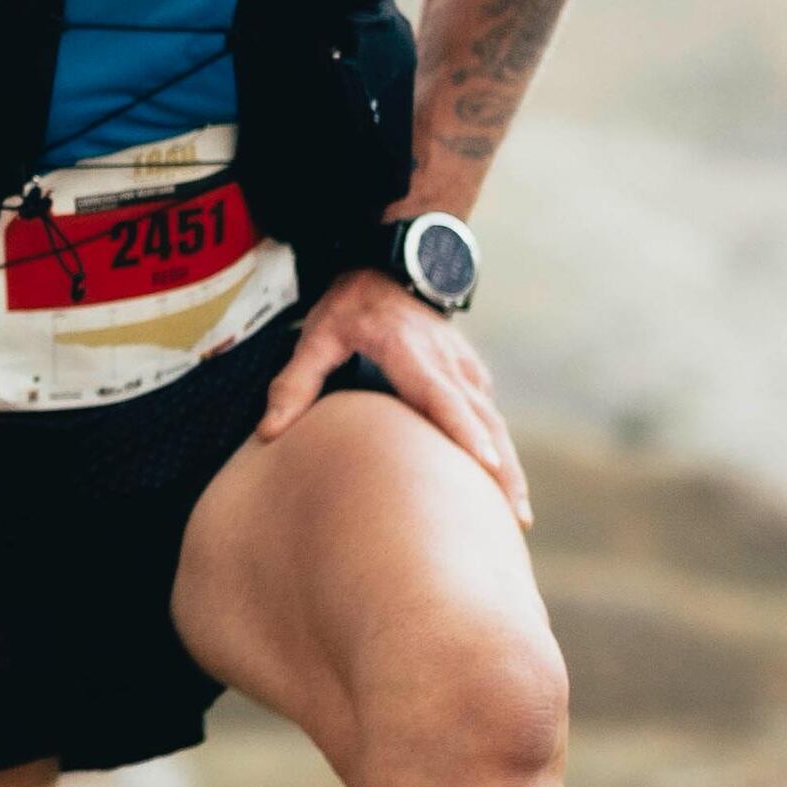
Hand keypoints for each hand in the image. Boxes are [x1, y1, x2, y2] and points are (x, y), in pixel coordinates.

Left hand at [257, 260, 532, 526]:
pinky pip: (490, 417)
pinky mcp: (472, 375)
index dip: (466, 432)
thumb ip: (295, 381)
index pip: (442, 396)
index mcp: (410, 352)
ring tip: (517, 518)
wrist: (391, 267)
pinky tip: (504, 488)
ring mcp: (465, 368)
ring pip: (493, 422)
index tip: (490, 465)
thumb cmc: (350, 305)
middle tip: (515, 519)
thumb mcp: (316, 334)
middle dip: (502, 470)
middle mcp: (446, 362)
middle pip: (481, 420)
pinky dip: (501, 451)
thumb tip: (269, 433)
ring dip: (509, 468)